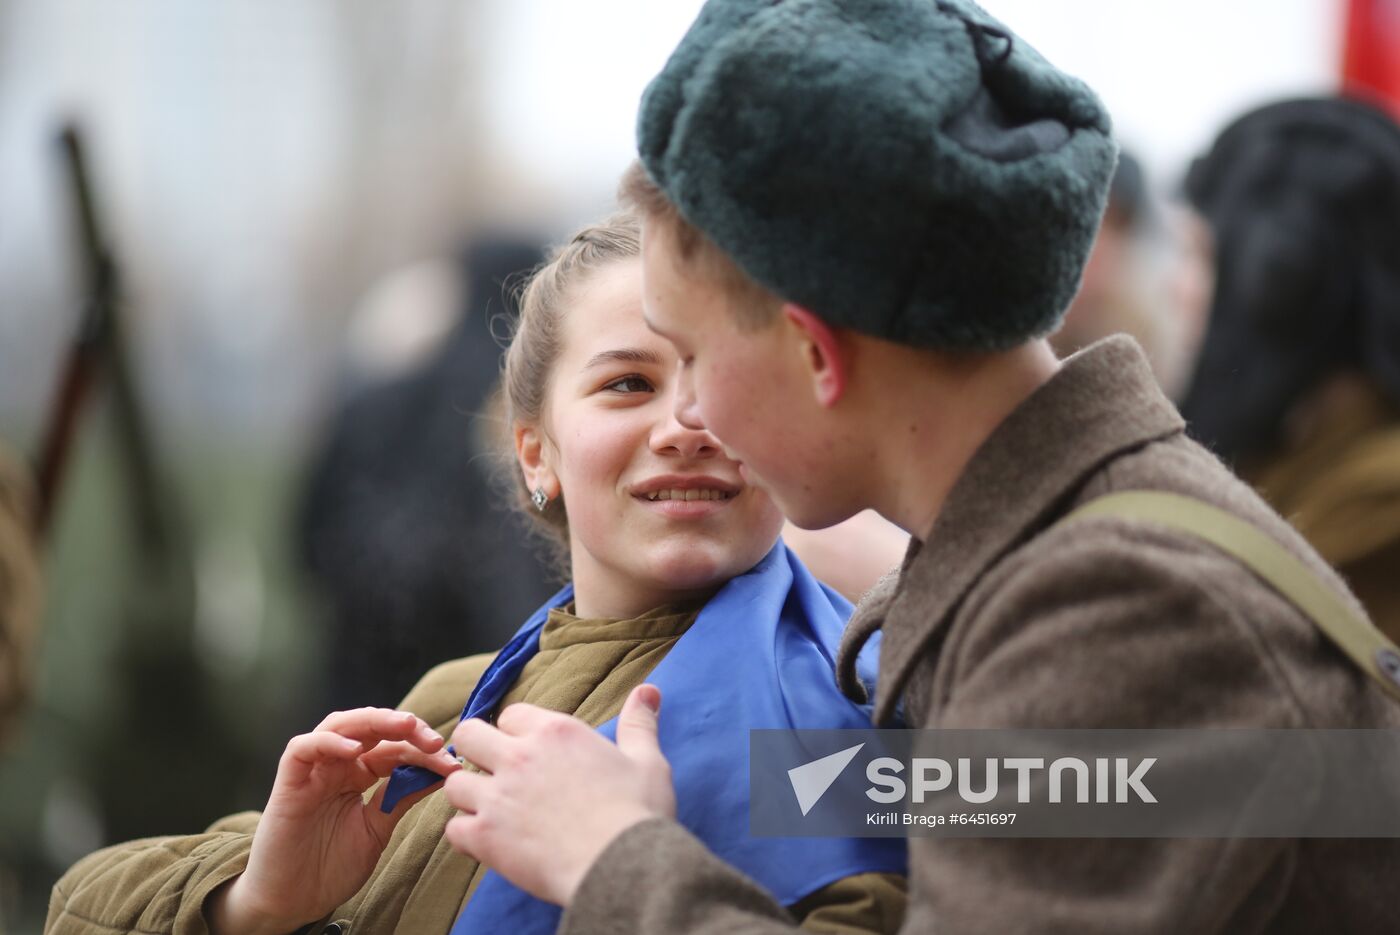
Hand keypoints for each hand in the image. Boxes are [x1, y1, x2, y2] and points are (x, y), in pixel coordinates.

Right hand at [208, 708, 460, 934]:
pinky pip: (303, 748)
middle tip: (435, 740)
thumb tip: (441, 772)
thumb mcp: (377, 828)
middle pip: (372, 727)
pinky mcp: (288, 781)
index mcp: (360, 774)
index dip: (424, 750)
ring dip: (375, 721)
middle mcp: (337, 765)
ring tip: (406, 727)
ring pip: (340, 725)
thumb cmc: (331, 866)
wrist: (292, 901)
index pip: (395, 747)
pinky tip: (355, 750)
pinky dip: (328, 742)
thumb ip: (401, 797)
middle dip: (406, 726)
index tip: (452, 764)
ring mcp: (312, 770)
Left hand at [443, 684, 675, 904]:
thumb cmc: (637, 814)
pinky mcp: (486, 836)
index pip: (510, 715)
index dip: (516, 732)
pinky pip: (454, 829)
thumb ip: (639, 723)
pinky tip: (490, 842)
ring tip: (493, 810)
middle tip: (497, 772)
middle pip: (468, 735)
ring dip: (470, 795)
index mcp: (555, 733)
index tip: (528, 751)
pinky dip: (468, 836)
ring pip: (455, 784)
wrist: (622, 867)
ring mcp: (498, 797)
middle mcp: (519, 757)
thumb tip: (648, 690)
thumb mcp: (647, 761)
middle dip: (477, 750)